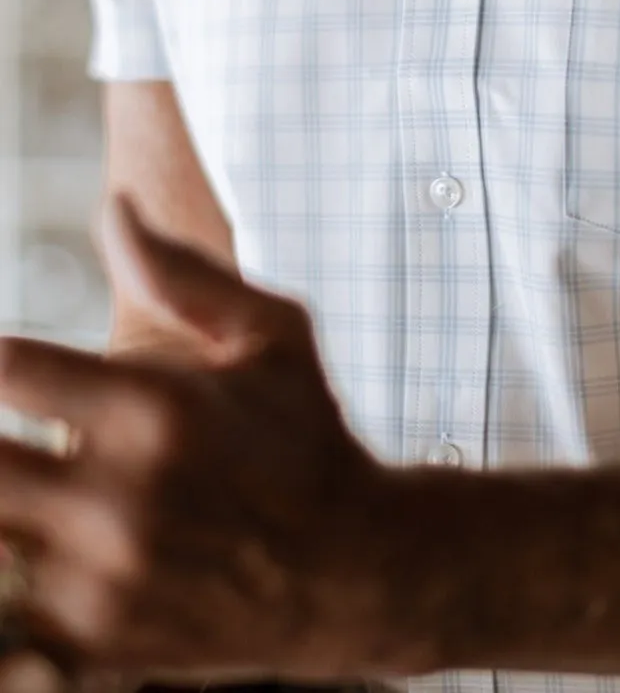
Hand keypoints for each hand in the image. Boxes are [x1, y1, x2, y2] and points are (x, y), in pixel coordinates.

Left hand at [0, 198, 390, 690]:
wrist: (354, 568)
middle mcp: (119, 497)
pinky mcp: (94, 644)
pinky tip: (40, 547)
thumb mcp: (274, 334)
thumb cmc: (310, 434)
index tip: (15, 371)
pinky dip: (11, 579)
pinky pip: (3, 619)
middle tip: (17, 435)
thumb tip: (112, 206)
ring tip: (32, 482)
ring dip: (3, 501)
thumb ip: (181, 272)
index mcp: (155, 410)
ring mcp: (100, 580)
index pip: (5, 368)